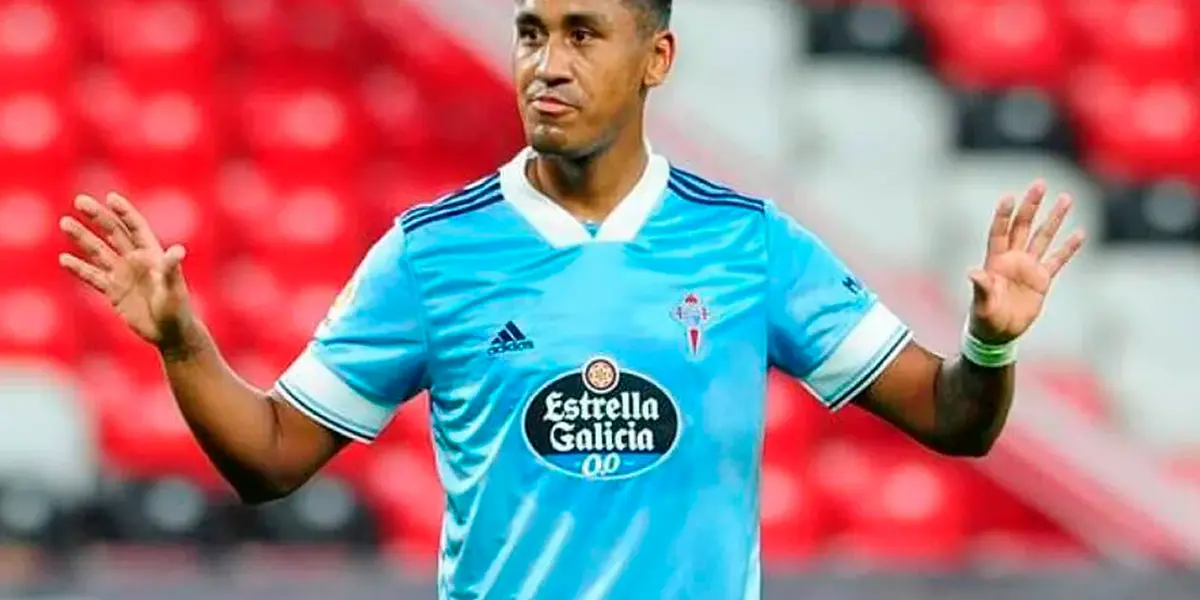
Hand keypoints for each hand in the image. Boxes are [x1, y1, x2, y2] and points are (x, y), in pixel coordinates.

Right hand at [58, 192, 192, 346]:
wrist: (169, 333)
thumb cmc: (177, 309)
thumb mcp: (174, 288)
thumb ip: (171, 269)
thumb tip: (178, 250)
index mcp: (152, 254)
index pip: (136, 228)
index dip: (124, 212)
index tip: (110, 197)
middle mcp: (136, 260)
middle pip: (114, 232)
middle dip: (98, 216)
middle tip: (80, 200)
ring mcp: (123, 275)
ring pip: (99, 251)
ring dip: (82, 237)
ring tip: (65, 222)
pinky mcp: (113, 291)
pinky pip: (93, 276)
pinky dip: (79, 268)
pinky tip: (64, 259)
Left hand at [968, 180, 1085, 343]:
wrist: (998, 335)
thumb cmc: (984, 319)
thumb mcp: (981, 305)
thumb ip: (981, 288)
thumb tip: (972, 272)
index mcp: (995, 262)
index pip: (1000, 232)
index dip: (1004, 216)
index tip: (1009, 197)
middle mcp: (1013, 259)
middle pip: (1023, 226)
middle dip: (1031, 206)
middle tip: (1040, 184)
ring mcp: (1028, 268)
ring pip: (1043, 237)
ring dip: (1053, 219)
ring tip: (1066, 198)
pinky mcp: (1042, 280)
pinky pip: (1057, 260)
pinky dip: (1069, 248)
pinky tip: (1080, 233)